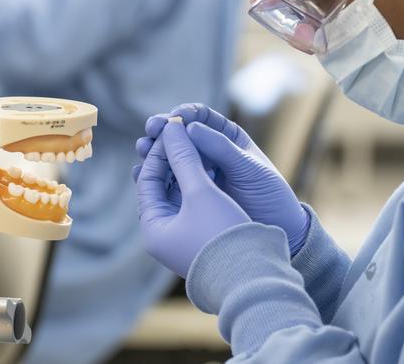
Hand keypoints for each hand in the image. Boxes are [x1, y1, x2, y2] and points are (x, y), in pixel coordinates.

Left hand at [136, 118, 249, 277]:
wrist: (255, 276)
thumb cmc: (223, 235)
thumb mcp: (201, 191)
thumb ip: (184, 157)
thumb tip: (171, 127)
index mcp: (153, 228)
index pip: (148, 178)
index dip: (161, 150)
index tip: (175, 127)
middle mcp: (164, 234)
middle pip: (161, 186)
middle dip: (173, 158)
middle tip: (184, 133)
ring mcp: (183, 237)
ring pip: (179, 193)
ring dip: (187, 168)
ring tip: (200, 146)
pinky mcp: (203, 237)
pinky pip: (194, 203)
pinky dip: (200, 183)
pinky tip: (213, 167)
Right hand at [137, 104, 309, 255]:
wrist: (278, 228)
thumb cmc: (269, 194)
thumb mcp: (248, 168)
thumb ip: (221, 148)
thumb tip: (190, 127)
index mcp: (227, 136)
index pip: (200, 117)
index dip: (183, 114)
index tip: (171, 118)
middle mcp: (210, 151)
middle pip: (180, 135)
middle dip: (162, 131)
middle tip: (150, 130)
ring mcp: (199, 172)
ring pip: (171, 157)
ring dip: (155, 151)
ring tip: (143, 149)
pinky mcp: (191, 194)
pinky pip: (169, 181)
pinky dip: (155, 176)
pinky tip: (143, 173)